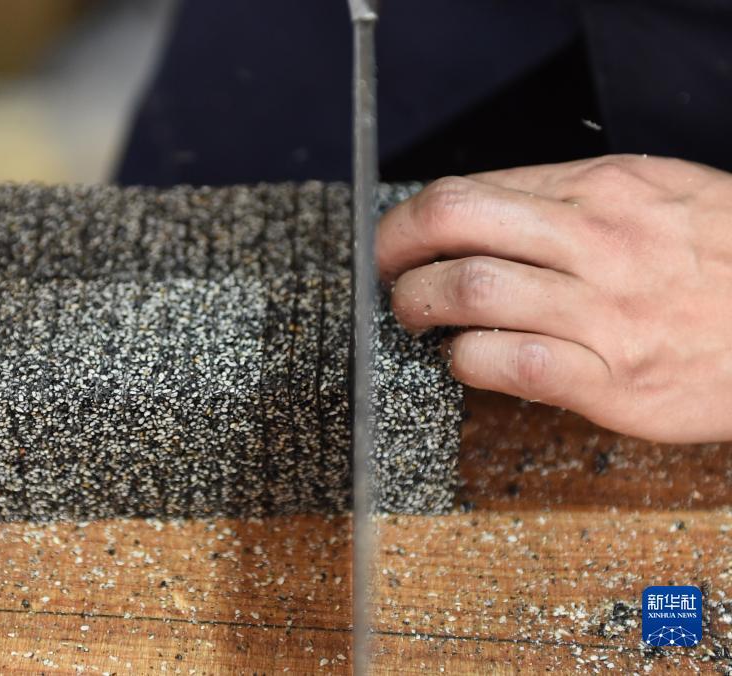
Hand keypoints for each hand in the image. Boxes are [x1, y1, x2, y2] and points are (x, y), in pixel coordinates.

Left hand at [377, 154, 731, 442]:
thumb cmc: (724, 261)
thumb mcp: (656, 198)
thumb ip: (571, 201)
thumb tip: (483, 216)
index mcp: (600, 190)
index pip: (469, 192)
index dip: (411, 222)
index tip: (398, 244)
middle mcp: (595, 241)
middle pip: (452, 224)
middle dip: (395, 253)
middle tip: (389, 279)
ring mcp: (604, 311)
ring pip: (470, 291)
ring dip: (420, 308)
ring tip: (418, 322)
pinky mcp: (614, 380)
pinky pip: (510, 364)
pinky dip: (469, 362)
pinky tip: (468, 362)